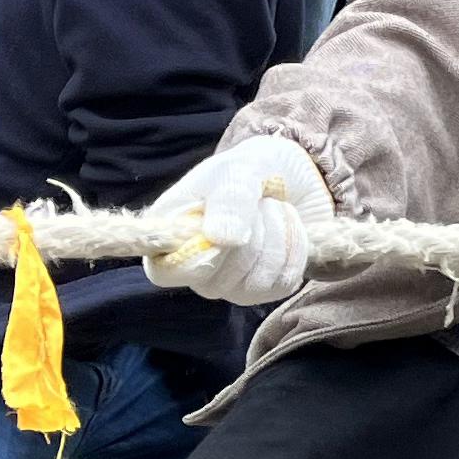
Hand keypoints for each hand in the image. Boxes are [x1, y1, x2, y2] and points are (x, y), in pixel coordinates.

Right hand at [143, 132, 329, 305]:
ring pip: (255, 284)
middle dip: (252, 236)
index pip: (163, 271)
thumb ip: (229, 199)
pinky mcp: (266, 288)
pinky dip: (295, 250)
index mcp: (172, 234)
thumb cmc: (250, 171)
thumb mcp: (238, 170)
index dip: (192, 262)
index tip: (222, 237)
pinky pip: (283, 283)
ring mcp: (230, 281)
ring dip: (277, 239)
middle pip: (216, 280)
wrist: (291, 177)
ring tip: (276, 209)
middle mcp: (196, 266)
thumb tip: (222, 240)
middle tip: (260, 202)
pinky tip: (289, 227)